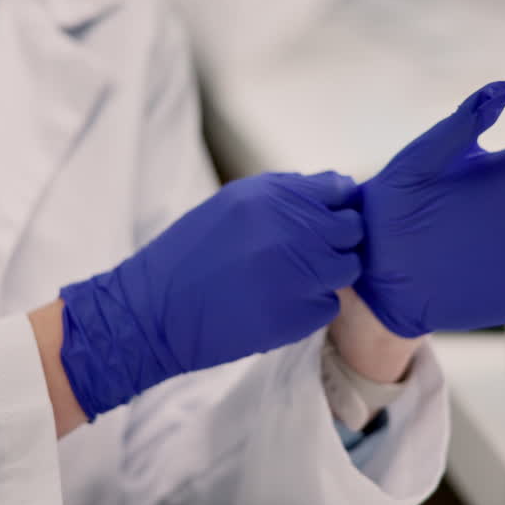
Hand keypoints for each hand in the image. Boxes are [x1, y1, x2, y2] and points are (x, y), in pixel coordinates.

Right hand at [59, 172, 363, 419]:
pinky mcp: (298, 315)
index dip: (337, 207)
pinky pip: (329, 306)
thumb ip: (285, 194)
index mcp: (273, 195)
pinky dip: (311, 309)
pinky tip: (277, 306)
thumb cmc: (190, 255)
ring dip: (327, 276)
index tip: (322, 220)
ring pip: (347, 268)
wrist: (152, 312)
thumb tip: (338, 188)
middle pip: (352, 229)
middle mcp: (291, 228)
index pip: (341, 190)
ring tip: (289, 282)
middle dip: (336, 241)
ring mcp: (299, 273)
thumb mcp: (232, 205)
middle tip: (305, 256)